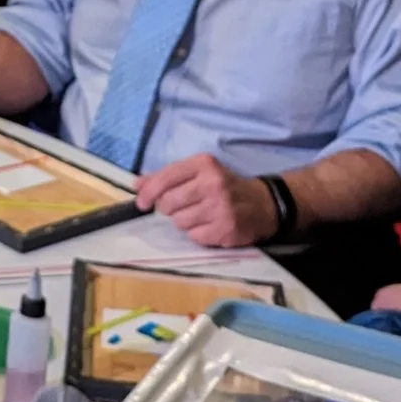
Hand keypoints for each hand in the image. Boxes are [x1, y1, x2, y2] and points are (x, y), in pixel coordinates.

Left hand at [135, 154, 278, 246]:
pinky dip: (197, 233)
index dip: (148, 192)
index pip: (166, 178)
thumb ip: (167, 177)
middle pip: (168, 203)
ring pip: (179, 222)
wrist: (263, 204)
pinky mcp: (225, 230)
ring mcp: (220, 209)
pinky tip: (209, 225)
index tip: (142, 202)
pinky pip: (194, 237)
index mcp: (204, 165)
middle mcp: (213, 184)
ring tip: (198, 215)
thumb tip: (137, 185)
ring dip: (184, 221)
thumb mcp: (199, 172)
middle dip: (168, 208)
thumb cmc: (224, 186)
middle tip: (179, 207)